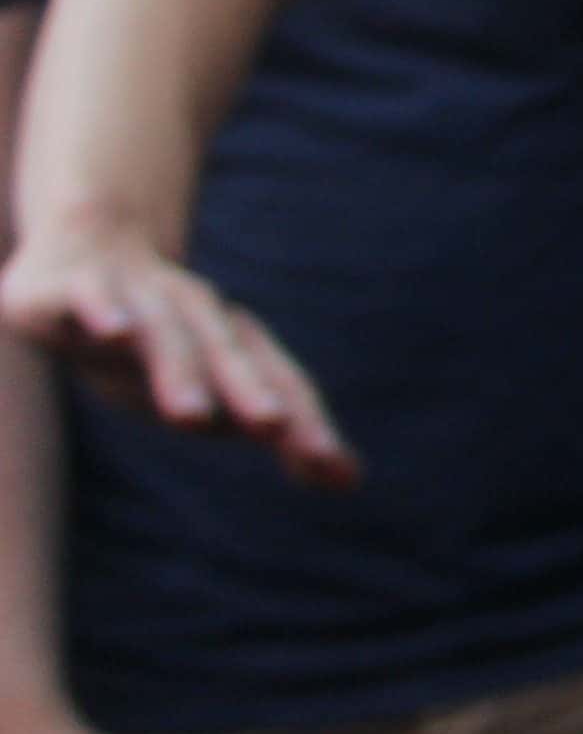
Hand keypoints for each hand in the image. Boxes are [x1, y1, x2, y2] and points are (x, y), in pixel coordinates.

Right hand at [0, 220, 354, 487]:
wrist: (86, 252)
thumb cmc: (162, 341)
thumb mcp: (213, 389)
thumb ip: (279, 430)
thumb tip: (350, 481)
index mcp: (234, 343)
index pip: (278, 382)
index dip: (305, 422)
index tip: (333, 467)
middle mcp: (196, 315)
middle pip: (228, 355)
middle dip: (250, 392)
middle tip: (273, 428)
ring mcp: (140, 297)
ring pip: (164, 334)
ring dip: (180, 371)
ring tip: (193, 416)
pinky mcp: (80, 286)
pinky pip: (93, 296)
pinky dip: (106, 311)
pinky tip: (115, 331)